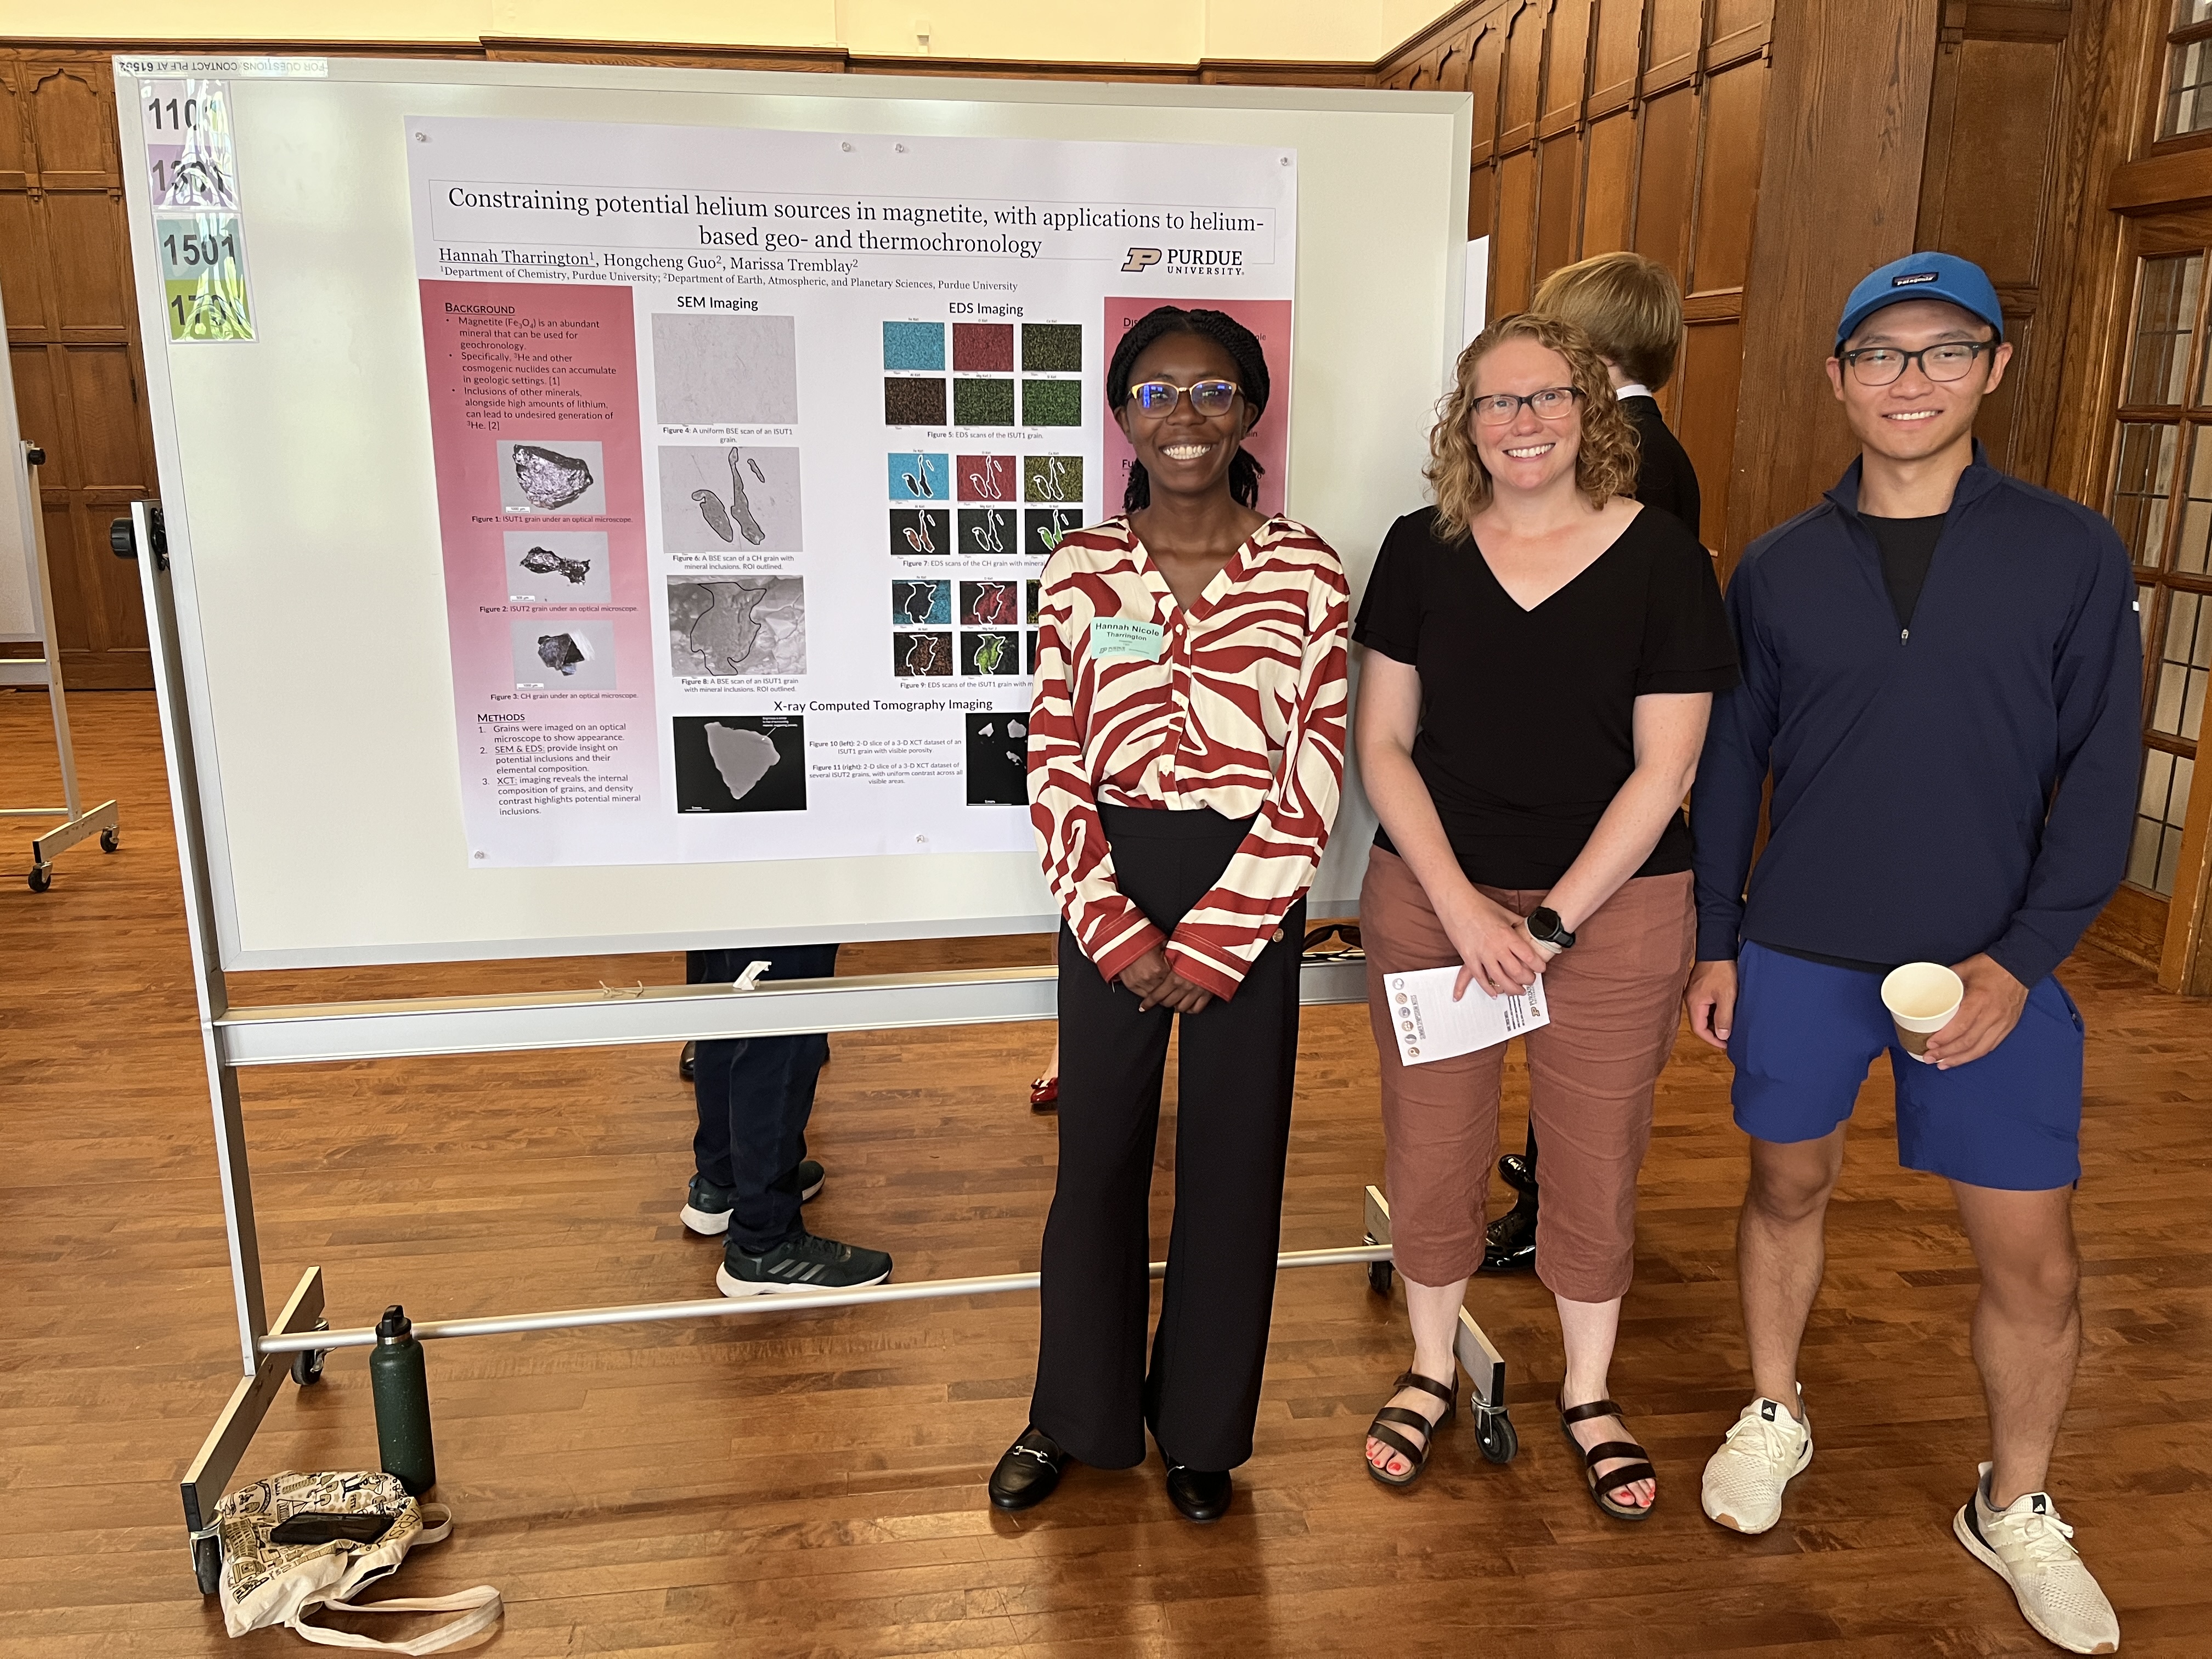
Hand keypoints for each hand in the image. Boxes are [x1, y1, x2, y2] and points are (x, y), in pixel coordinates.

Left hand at [1117, 947, 1214, 1014]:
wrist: (1217, 947)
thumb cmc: (1196, 945)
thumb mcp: (1177, 949)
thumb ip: (1168, 958)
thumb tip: (1159, 960)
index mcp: (1174, 977)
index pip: (1157, 995)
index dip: (1148, 1002)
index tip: (1143, 1006)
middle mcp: (1184, 987)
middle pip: (1168, 1003)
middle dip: (1162, 1002)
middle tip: (1160, 1000)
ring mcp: (1196, 991)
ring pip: (1181, 1008)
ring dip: (1175, 1006)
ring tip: (1174, 1001)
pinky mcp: (1208, 994)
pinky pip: (1197, 1008)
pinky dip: (1190, 1009)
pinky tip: (1187, 1005)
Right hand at [1436, 886, 1548, 998]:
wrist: (1456, 903)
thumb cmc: (1479, 905)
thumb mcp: (1505, 913)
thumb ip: (1517, 923)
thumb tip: (1529, 927)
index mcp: (1507, 935)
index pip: (1529, 956)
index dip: (1538, 965)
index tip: (1541, 968)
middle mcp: (1496, 947)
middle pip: (1517, 971)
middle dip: (1527, 979)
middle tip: (1531, 980)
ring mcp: (1481, 954)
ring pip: (1500, 979)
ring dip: (1511, 988)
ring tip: (1518, 991)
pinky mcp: (1469, 958)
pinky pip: (1480, 978)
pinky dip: (1488, 988)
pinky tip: (1495, 993)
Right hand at [1685, 959, 1736, 1049]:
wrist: (1718, 948)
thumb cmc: (1722, 970)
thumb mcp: (1727, 996)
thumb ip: (1724, 1017)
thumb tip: (1723, 1036)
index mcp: (1694, 1003)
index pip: (1699, 1029)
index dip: (1712, 1040)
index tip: (1726, 1044)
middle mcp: (1690, 999)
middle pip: (1699, 1023)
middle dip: (1714, 1032)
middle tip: (1729, 1037)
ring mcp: (1693, 993)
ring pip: (1703, 1015)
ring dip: (1714, 1022)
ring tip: (1729, 1026)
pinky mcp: (1699, 988)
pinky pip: (1704, 1006)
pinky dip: (1713, 1012)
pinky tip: (1724, 1012)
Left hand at [1921, 953, 2025, 1068]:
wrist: (2019, 966)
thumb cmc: (1990, 966)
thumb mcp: (1964, 969)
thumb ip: (1946, 981)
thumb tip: (1926, 991)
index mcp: (1980, 999)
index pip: (1961, 1026)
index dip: (1944, 1038)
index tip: (1929, 1044)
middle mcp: (1993, 1015)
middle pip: (1968, 1041)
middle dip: (1947, 1053)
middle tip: (1929, 1058)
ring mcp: (2002, 1023)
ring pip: (1979, 1048)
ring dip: (1959, 1059)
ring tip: (1942, 1064)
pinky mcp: (2008, 1027)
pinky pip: (1990, 1046)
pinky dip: (1974, 1055)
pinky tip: (1962, 1059)